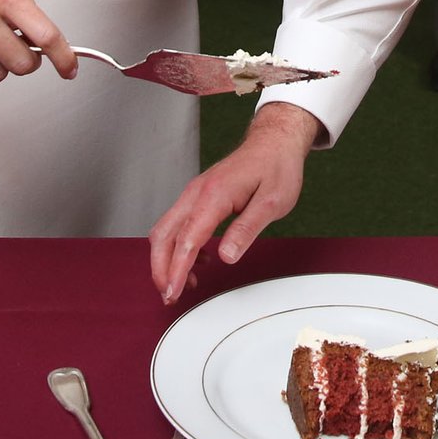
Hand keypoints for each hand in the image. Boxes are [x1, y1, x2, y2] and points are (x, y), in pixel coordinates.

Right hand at [148, 102, 318, 302]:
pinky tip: (198, 261)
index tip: (174, 291)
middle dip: (161, 269)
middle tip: (170, 295)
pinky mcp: (198, 197)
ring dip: (166, 260)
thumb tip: (227, 256)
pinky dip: (178, 247)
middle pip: (164, 235)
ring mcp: (195, 194)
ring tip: (182, 284)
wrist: (274, 142)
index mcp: (214, 195)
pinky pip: (178, 225)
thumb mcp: (272, 202)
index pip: (187, 239)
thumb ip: (247, 229)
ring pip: (166, 230)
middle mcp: (197, 193)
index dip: (177, 269)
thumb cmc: (276, 168)